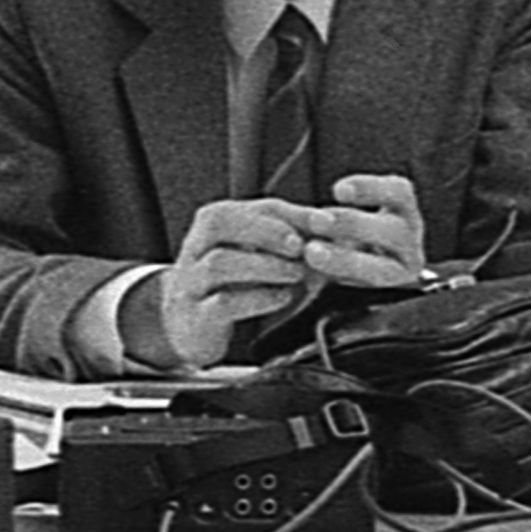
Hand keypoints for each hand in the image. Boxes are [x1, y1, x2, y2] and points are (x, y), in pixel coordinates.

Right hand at [141, 182, 429, 365]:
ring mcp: (193, 282)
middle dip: (268, 230)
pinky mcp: (197, 316)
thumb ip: (295, 238)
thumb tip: (341, 229)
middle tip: (301, 246)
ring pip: (220, 262)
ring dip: (266, 266)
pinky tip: (282, 297)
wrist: (190, 324)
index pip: (255, 206)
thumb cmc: (232, 283)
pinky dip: (257, 299)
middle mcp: (198, 247)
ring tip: (297, 274)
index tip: (325, 222)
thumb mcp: (259, 253)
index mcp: (217, 223)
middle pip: (222, 222)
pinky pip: (222, 303)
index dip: (293, 213)